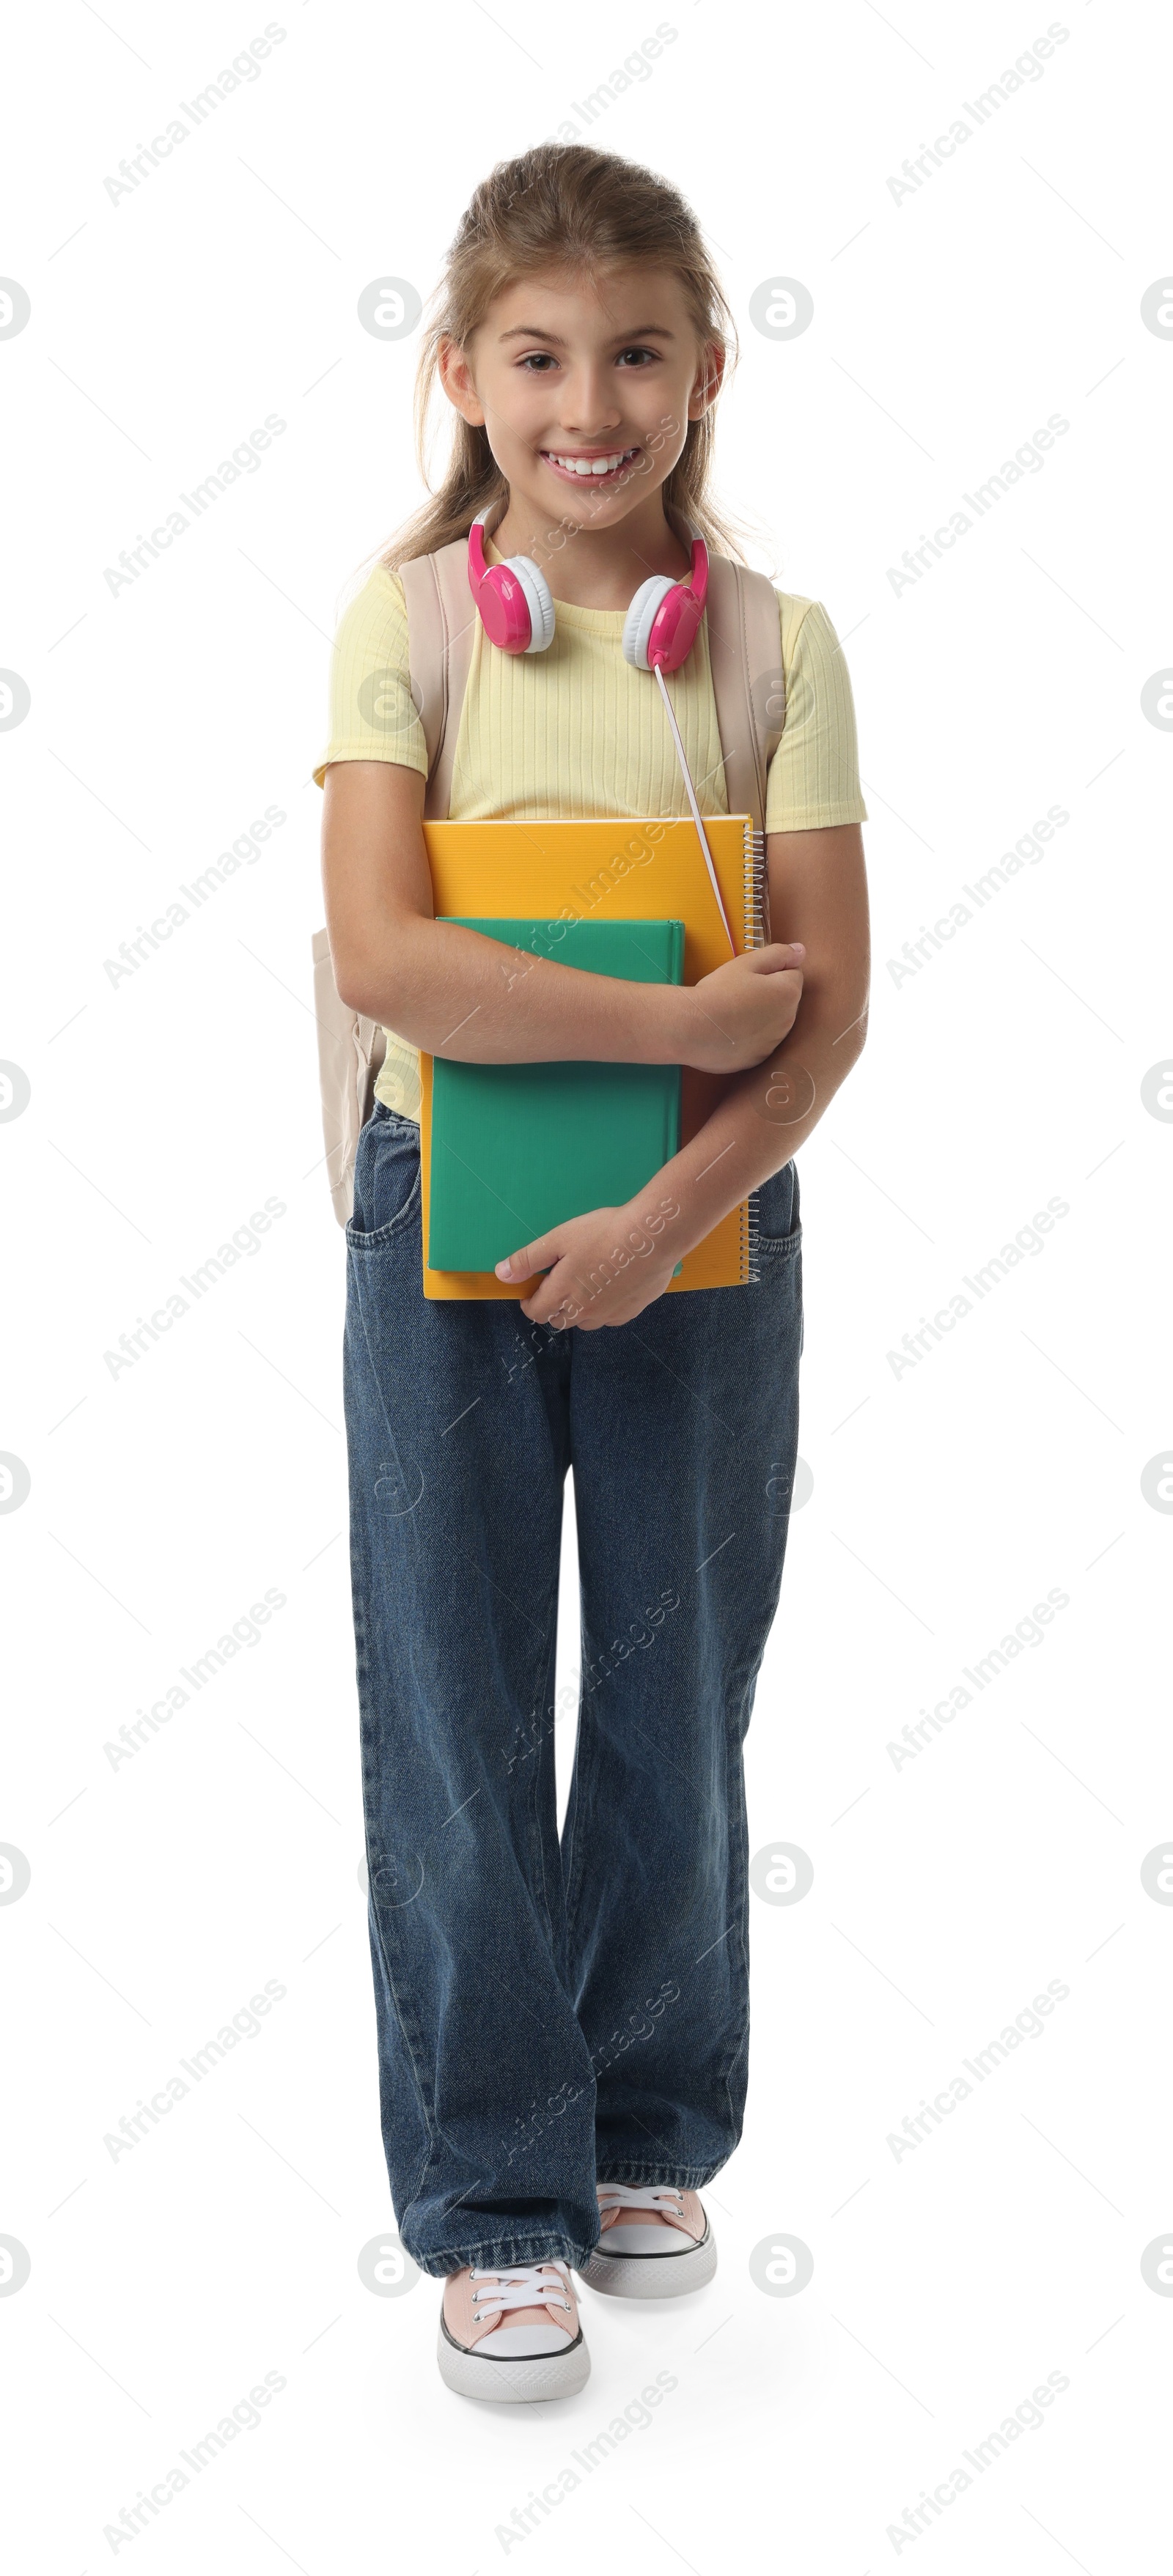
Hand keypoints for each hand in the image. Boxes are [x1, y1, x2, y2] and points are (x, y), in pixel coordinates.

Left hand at [495, 1195, 681, 1330]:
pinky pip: (609, 1318)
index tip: (533, 1290)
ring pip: (584, 1322)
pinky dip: (603, 1307)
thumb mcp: (559, 1239)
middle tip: (561, 1281)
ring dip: (578, 1309)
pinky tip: (611, 1286)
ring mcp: (608, 1315)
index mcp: (562, 1295)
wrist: (652, 1237)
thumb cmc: (604, 1233)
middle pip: (559, 1320)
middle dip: (553, 1306)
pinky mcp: (630, 1312)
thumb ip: (528, 1259)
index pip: (536, 1313)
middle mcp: (583, 1312)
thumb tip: (502, 1275)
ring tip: (586, 1283)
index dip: (530, 1302)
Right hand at [680, 942, 804, 1072]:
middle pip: (786, 999)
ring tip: (734, 1011)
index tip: (750, 974)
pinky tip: (731, 1030)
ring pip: (774, 1022)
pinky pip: (760, 1041)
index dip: (772, 969)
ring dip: (763, 1015)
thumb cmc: (720, 991)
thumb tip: (801, 951)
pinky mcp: (758, 1058)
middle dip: (771, 992)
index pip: (794, 973)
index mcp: (789, 993)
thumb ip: (778, 954)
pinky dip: (751, 1035)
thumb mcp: (746, 963)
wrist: (694, 1029)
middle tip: (739, 991)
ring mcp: (774, 1042)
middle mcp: (788, 1020)